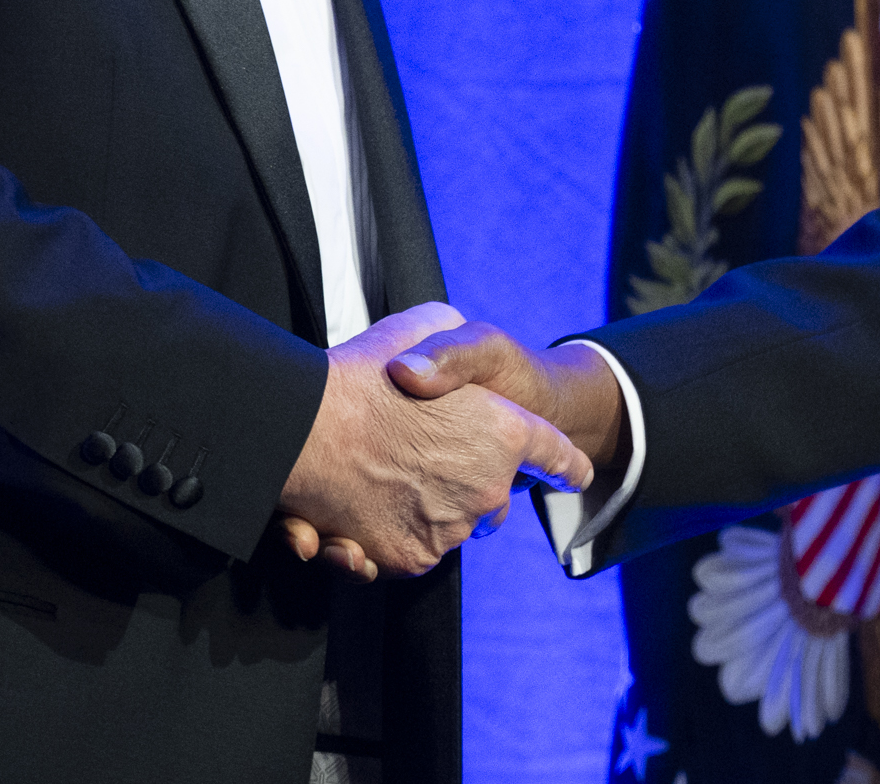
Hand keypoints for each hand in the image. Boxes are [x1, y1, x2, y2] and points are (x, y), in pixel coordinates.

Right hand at [274, 303, 592, 577]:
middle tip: (425, 456)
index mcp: (505, 430)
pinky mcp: (409, 558)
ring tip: (381, 476)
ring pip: (452, 526)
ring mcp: (449, 527)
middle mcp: (487, 486)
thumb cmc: (367, 369)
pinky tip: (360, 508)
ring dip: (428, 508)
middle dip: (471, 484)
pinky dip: (392, 536)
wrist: (302, 429)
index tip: (577, 472)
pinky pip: (413, 551)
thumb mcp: (428, 322)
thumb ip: (456, 341)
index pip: (556, 454)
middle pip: (495, 498)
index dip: (566, 462)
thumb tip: (459, 367)